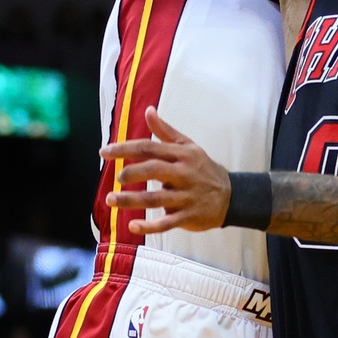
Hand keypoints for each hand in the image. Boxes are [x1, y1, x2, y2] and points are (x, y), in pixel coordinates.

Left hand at [101, 106, 231, 233]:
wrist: (232, 196)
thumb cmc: (203, 168)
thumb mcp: (188, 146)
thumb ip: (165, 131)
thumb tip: (148, 110)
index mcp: (180, 155)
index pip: (149, 148)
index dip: (125, 149)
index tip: (104, 152)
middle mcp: (183, 174)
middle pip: (153, 170)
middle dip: (131, 173)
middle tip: (116, 178)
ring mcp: (186, 197)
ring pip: (156, 198)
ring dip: (131, 200)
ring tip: (111, 200)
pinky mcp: (188, 217)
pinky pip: (167, 223)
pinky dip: (149, 227)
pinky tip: (133, 227)